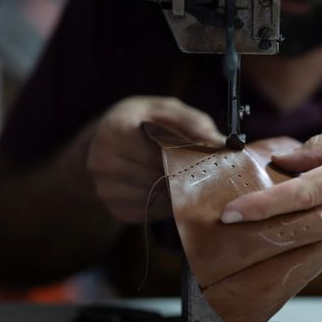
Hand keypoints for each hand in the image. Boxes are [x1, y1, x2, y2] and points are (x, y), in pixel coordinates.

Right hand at [86, 96, 224, 222]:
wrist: (101, 143)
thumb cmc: (138, 122)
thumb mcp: (161, 109)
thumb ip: (191, 120)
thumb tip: (219, 141)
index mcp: (115, 132)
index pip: (162, 152)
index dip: (189, 155)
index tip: (210, 157)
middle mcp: (104, 163)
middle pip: (162, 177)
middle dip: (188, 175)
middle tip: (210, 172)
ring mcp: (107, 191)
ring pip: (160, 198)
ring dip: (181, 192)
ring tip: (192, 179)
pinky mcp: (117, 210)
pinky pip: (155, 212)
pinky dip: (170, 204)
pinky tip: (174, 190)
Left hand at [221, 122, 321, 247]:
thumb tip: (287, 159)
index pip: (301, 193)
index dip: (263, 202)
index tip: (234, 208)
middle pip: (296, 223)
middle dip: (258, 224)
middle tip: (228, 221)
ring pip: (306, 234)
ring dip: (276, 228)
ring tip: (251, 216)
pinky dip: (301, 228)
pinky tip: (287, 218)